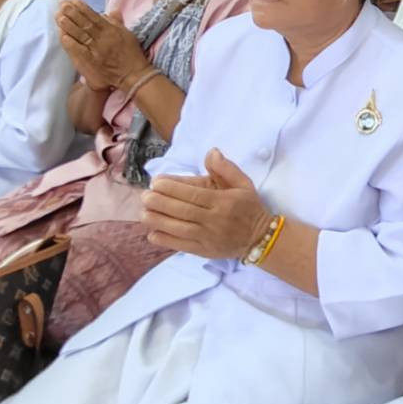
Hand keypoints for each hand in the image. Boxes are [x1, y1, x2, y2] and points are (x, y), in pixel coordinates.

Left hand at [56, 0, 147, 90]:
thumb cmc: (130, 54)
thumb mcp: (127, 34)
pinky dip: (70, 43)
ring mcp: (95, 50)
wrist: (132, 75)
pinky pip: (79, 51)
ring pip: (80, 35)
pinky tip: (62, 36)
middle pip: (84, 24)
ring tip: (59, 16)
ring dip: (68, 25)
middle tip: (62, 4)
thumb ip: (117, 22)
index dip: (82, 8)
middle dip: (72, 13)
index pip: (94, 16)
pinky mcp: (90, 62)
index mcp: (111, 30)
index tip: (72, 0)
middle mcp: (102, 38)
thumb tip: (111, 10)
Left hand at [143, 148, 271, 260]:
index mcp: (223, 201)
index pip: (193, 194)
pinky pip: (182, 246)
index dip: (172, 188)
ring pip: (179, 229)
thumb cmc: (249, 207)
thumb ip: (226, 168)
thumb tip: (211, 152)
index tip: (156, 182)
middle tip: (145, 196)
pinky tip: (152, 234)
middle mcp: (214, 219)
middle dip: (160, 203)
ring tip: (143, 213)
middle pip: (182, 211)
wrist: (259, 238)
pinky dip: (166, 241)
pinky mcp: (204, 251)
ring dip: (159, 221)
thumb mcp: (243, 183)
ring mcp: (208, 237)